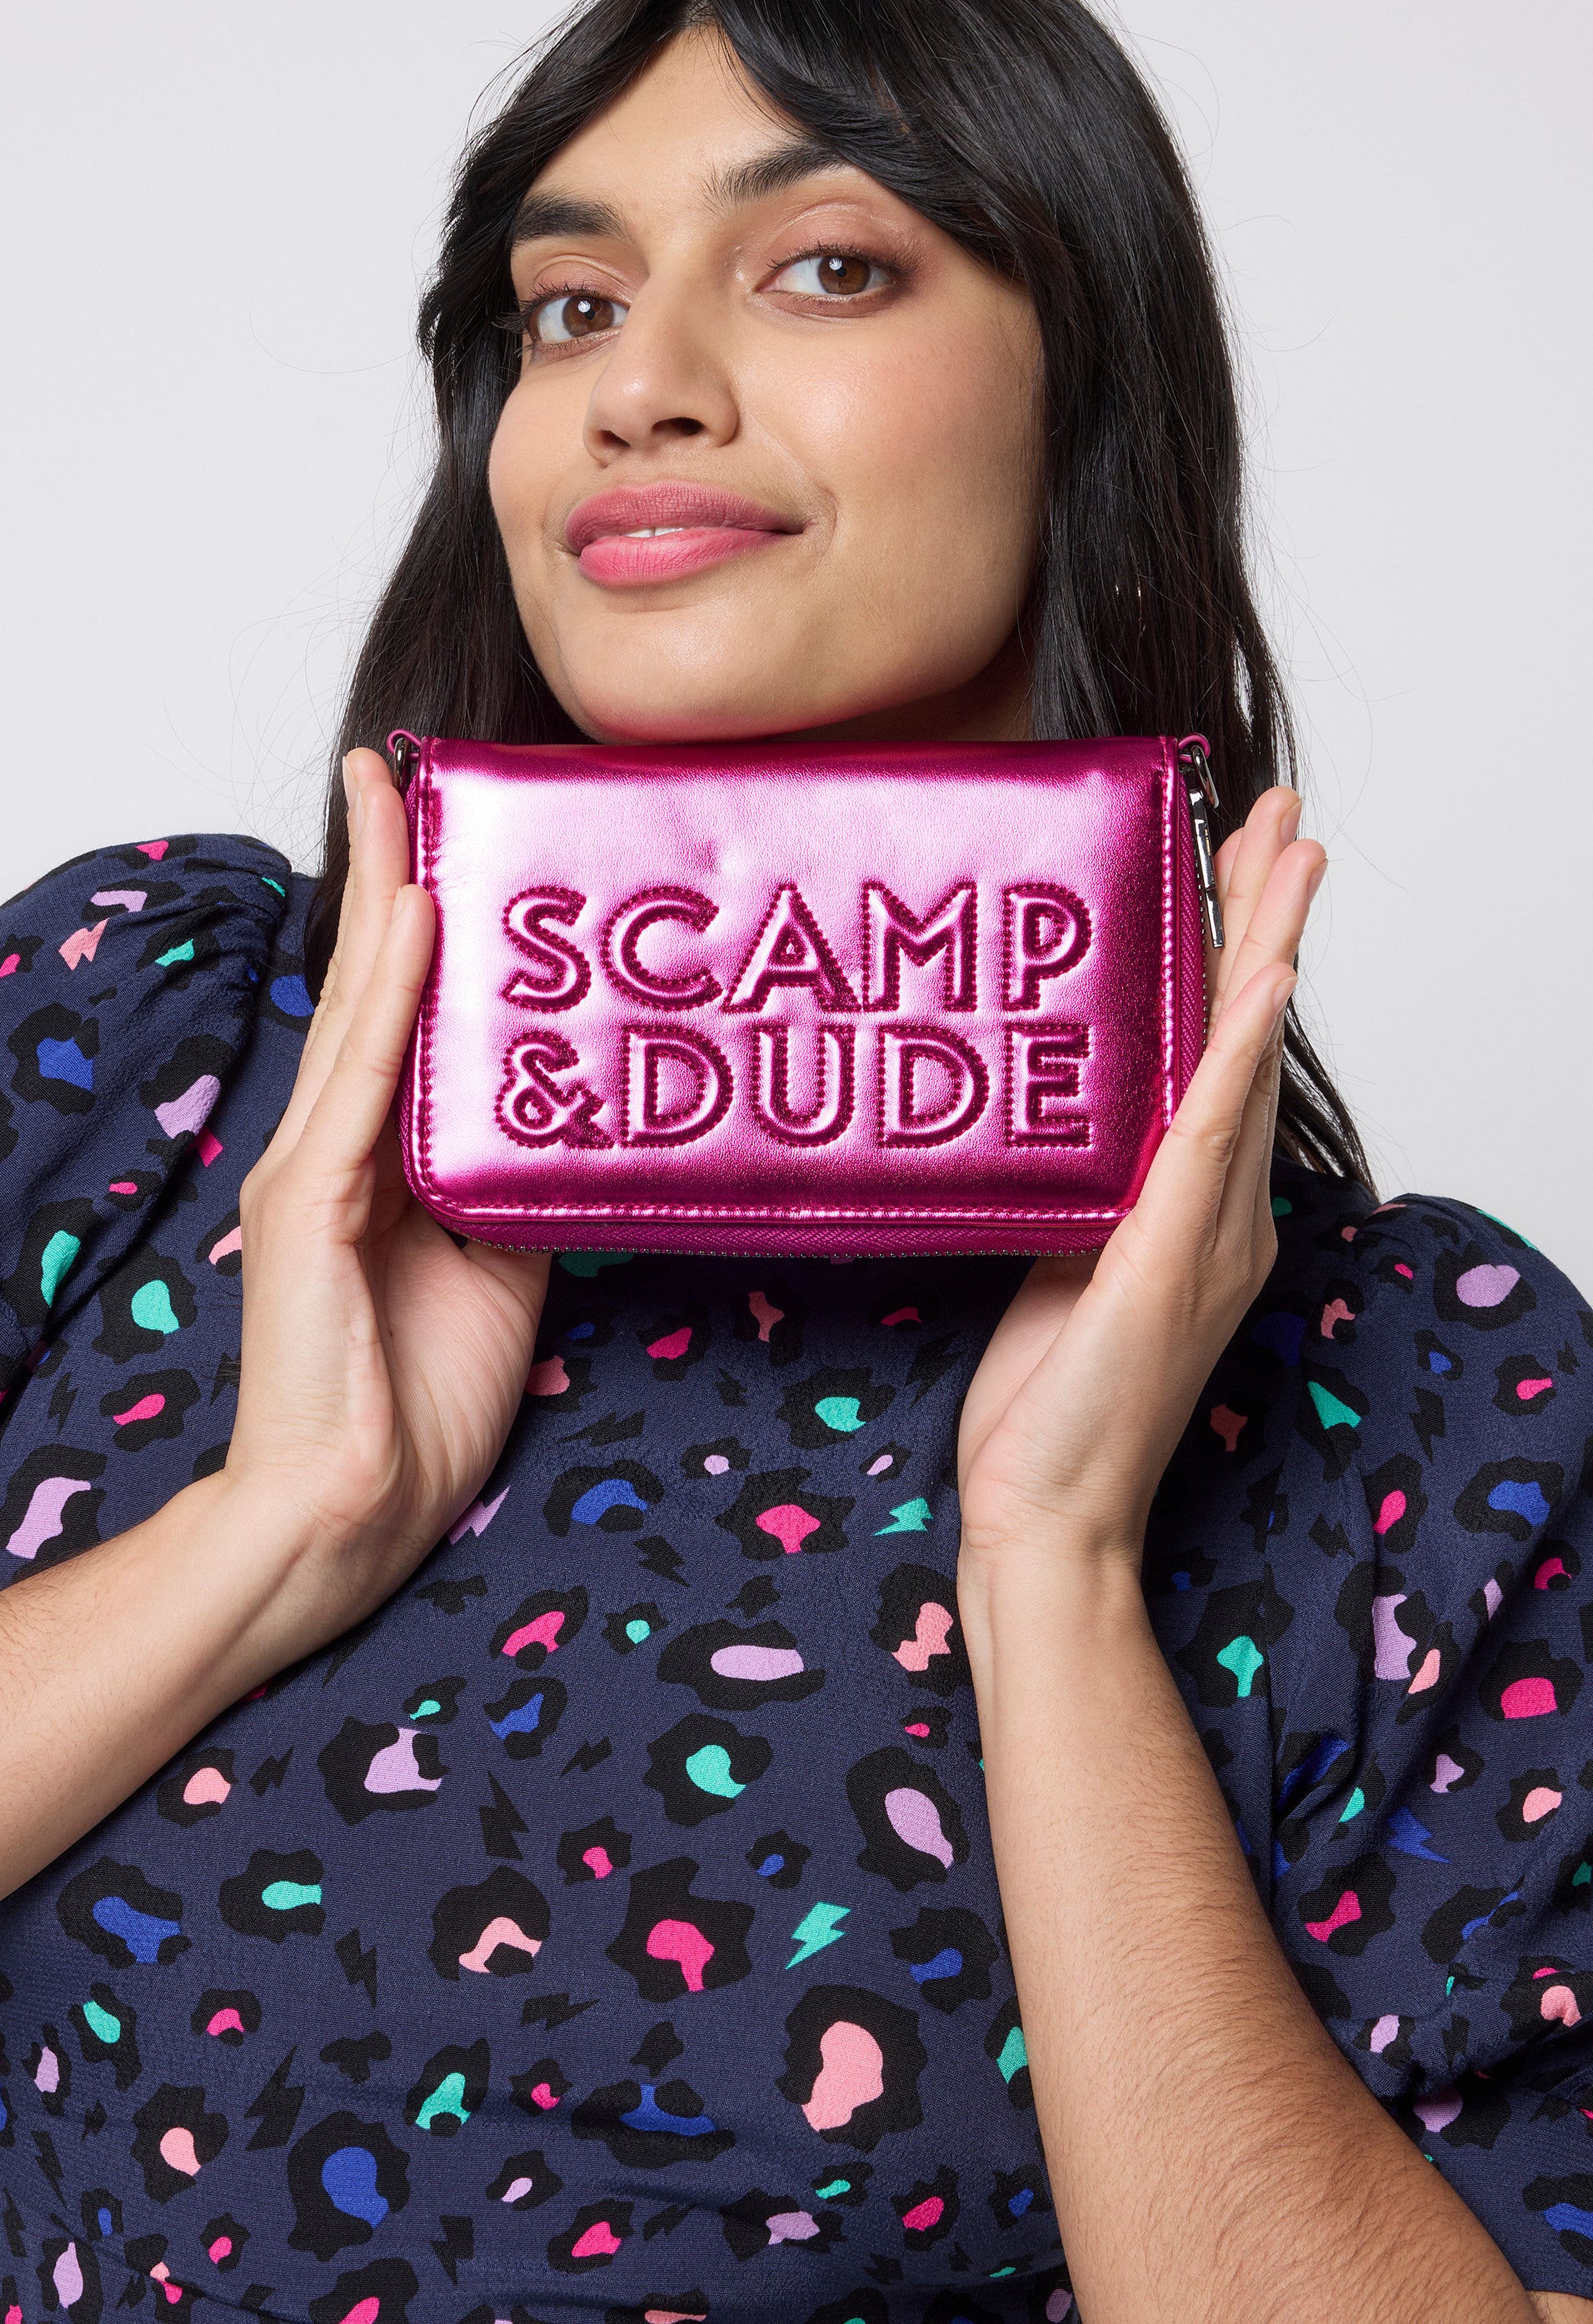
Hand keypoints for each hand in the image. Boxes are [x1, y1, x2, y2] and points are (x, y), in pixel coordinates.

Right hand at [221, 746, 548, 1643]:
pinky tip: (415, 920)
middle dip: (389, 869)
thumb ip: (526, 1191)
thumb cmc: (423, 1404)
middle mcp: (338, 1145)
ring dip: (384, 896)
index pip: (402, 1015)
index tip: (449, 832)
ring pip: (360, 1009)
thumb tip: (584, 1130)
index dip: (421, 921)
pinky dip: (390, 997)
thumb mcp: (508, 1271)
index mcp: (381, 1160)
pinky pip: (363, 1083)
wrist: (352, 1513)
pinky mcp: (311, 1206)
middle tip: (410, 767)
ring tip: (403, 796)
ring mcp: (315, 1170)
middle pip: (370, 984)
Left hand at [955, 785, 1325, 1573]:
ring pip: (1245, 1062)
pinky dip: (1240, 1051)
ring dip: (1268, 948)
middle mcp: (1216, 1211)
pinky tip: (1260, 980)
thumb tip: (1044, 1125)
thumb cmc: (1046, 1411)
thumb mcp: (1053, 1269)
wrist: (1049, 1516)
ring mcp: (1205, 1234)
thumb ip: (1069, 1195)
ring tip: (1286, 850)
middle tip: (1279, 815)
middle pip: (1248, 1036)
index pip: (1218, 1058)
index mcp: (1189, 1210)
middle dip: (1265, 918)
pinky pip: (1213, 1135)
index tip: (1232, 868)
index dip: (1234, 958)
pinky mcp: (1173, 1259)